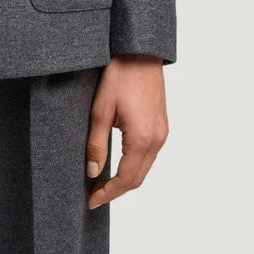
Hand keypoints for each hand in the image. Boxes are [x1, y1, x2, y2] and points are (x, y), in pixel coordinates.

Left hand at [85, 53, 168, 209]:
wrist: (140, 51)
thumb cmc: (120, 75)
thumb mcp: (100, 109)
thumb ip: (96, 144)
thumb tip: (92, 172)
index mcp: (143, 138)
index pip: (126, 179)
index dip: (108, 193)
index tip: (91, 201)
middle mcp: (157, 139)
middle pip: (138, 178)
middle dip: (116, 190)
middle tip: (94, 195)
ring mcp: (162, 132)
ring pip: (145, 167)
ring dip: (126, 179)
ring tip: (103, 182)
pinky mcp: (161, 124)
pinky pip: (149, 154)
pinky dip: (134, 165)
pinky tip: (118, 164)